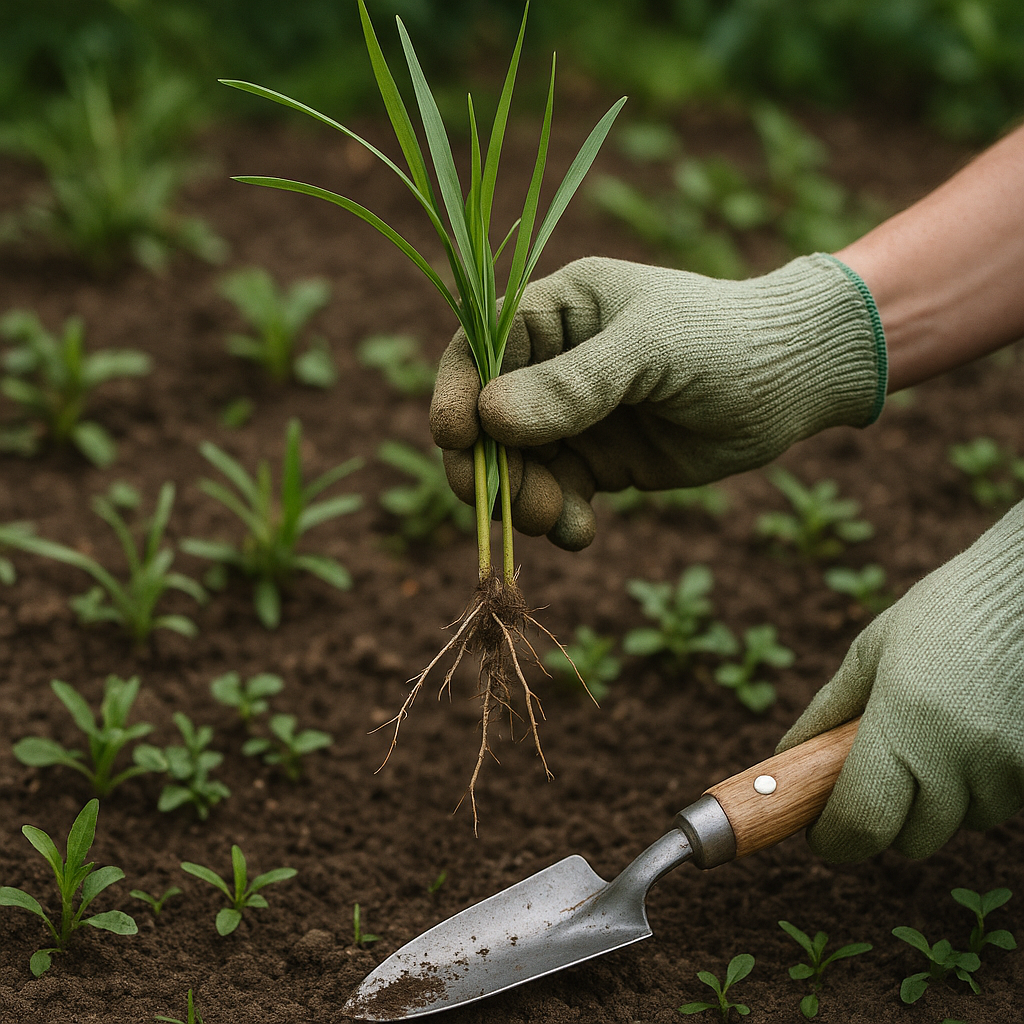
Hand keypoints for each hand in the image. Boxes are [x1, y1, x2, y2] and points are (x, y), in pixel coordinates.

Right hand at [430, 254, 883, 549]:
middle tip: (505, 506)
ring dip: (524, 499)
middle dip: (490, 465)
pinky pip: (557, 494)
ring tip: (553, 521)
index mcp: (555, 312)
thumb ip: (573, 384)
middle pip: (487, 419)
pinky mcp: (599, 460)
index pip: (479, 348)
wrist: (793, 382)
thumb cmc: (723, 340)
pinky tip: (579, 532)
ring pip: (518, 466)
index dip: (456, 391)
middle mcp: (553, 363)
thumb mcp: (649, 351)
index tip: (453, 437)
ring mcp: (574, 415)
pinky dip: (558, 518)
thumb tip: (489, 419)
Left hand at [777, 501, 1023, 861]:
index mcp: (904, 719)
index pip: (862, 820)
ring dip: (938, 801)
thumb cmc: (941, 615)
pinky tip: (973, 734)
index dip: (835, 837)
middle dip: (886, 819)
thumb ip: (829, 713)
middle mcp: (960, 753)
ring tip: (935, 735)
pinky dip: (976, 787)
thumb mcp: (871, 654)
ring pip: (958, 824)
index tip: (821, 832)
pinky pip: (996, 804)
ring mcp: (1007, 766)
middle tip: (876, 774)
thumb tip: (789, 759)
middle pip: (911, 839)